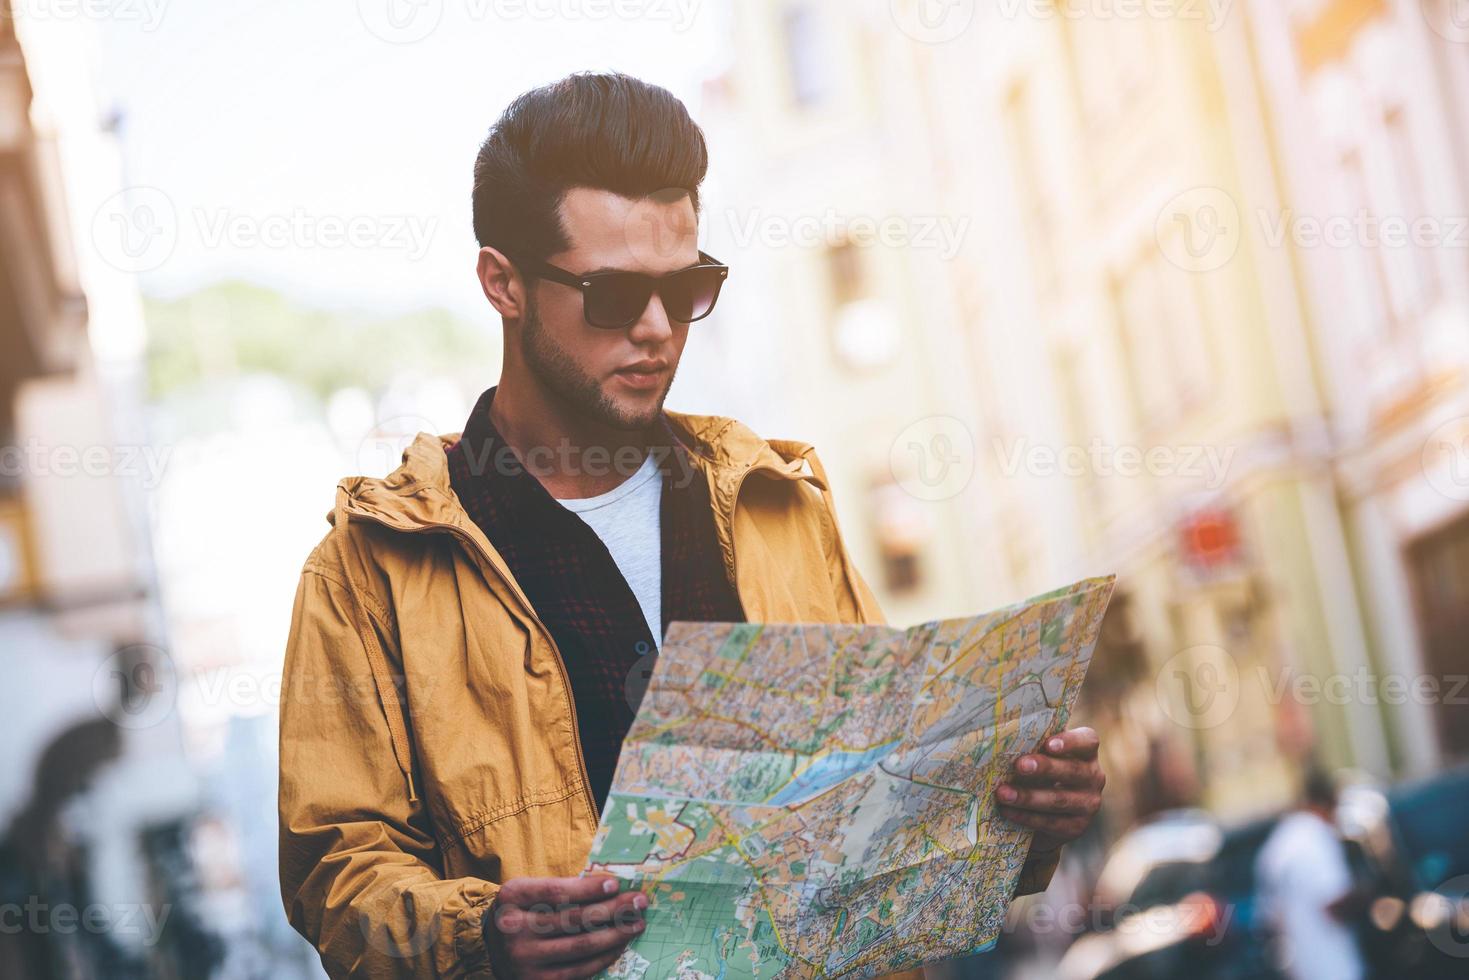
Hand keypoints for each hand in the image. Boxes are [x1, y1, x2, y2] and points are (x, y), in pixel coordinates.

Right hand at [484, 874, 645, 979]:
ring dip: (615, 934)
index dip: (588, 888)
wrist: (491, 949)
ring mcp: (525, 959)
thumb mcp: (529, 892)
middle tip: (639, 901)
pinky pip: (579, 969)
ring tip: (637, 923)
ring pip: (580, 946)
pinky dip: (603, 956)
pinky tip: (619, 945)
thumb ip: (562, 889)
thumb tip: (611, 887)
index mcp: (512, 897)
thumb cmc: (522, 912)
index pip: (556, 892)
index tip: (616, 883)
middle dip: (613, 909)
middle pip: (573, 919)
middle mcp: (514, 929)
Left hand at [995, 727, 1104, 853]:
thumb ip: (1035, 746)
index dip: (1070, 742)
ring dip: (1028, 796)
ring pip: (1059, 799)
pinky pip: (1051, 822)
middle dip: (1044, 768)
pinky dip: (1027, 817)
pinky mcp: (1077, 827)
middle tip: (1019, 765)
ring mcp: (1088, 804)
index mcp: (1087, 752)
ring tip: (1003, 793)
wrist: (1049, 813)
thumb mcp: (1043, 756)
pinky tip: (1008, 811)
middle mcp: (1094, 777)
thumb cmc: (1042, 772)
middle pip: (1072, 770)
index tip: (1048, 744)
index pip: (1087, 741)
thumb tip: (1006, 736)